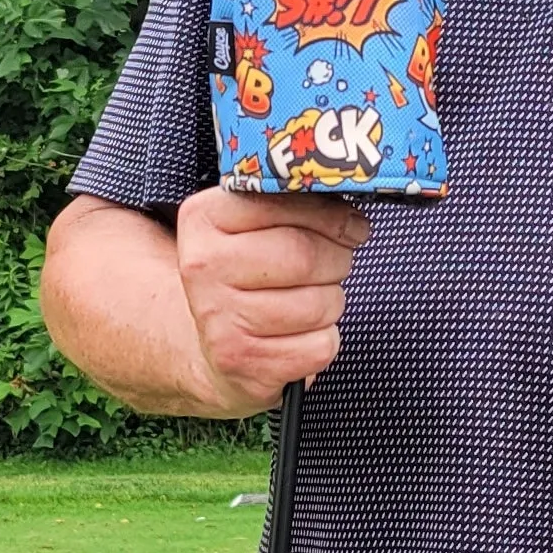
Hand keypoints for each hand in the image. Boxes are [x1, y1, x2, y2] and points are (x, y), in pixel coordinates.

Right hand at [174, 183, 369, 408]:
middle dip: (338, 259)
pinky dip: (324, 340)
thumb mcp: (249, 225)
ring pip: (320, 304)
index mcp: (203, 218)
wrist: (212, 347)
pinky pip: (321, 346)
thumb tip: (347, 188)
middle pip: (304, 255)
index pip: (285, 203)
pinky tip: (300, 335)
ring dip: (332, 301)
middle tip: (336, 263)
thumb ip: (287, 200)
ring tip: (311, 299)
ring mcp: (220, 320)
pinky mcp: (244, 364)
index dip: (332, 215)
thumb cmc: (248, 276)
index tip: (350, 224)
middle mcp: (203, 266)